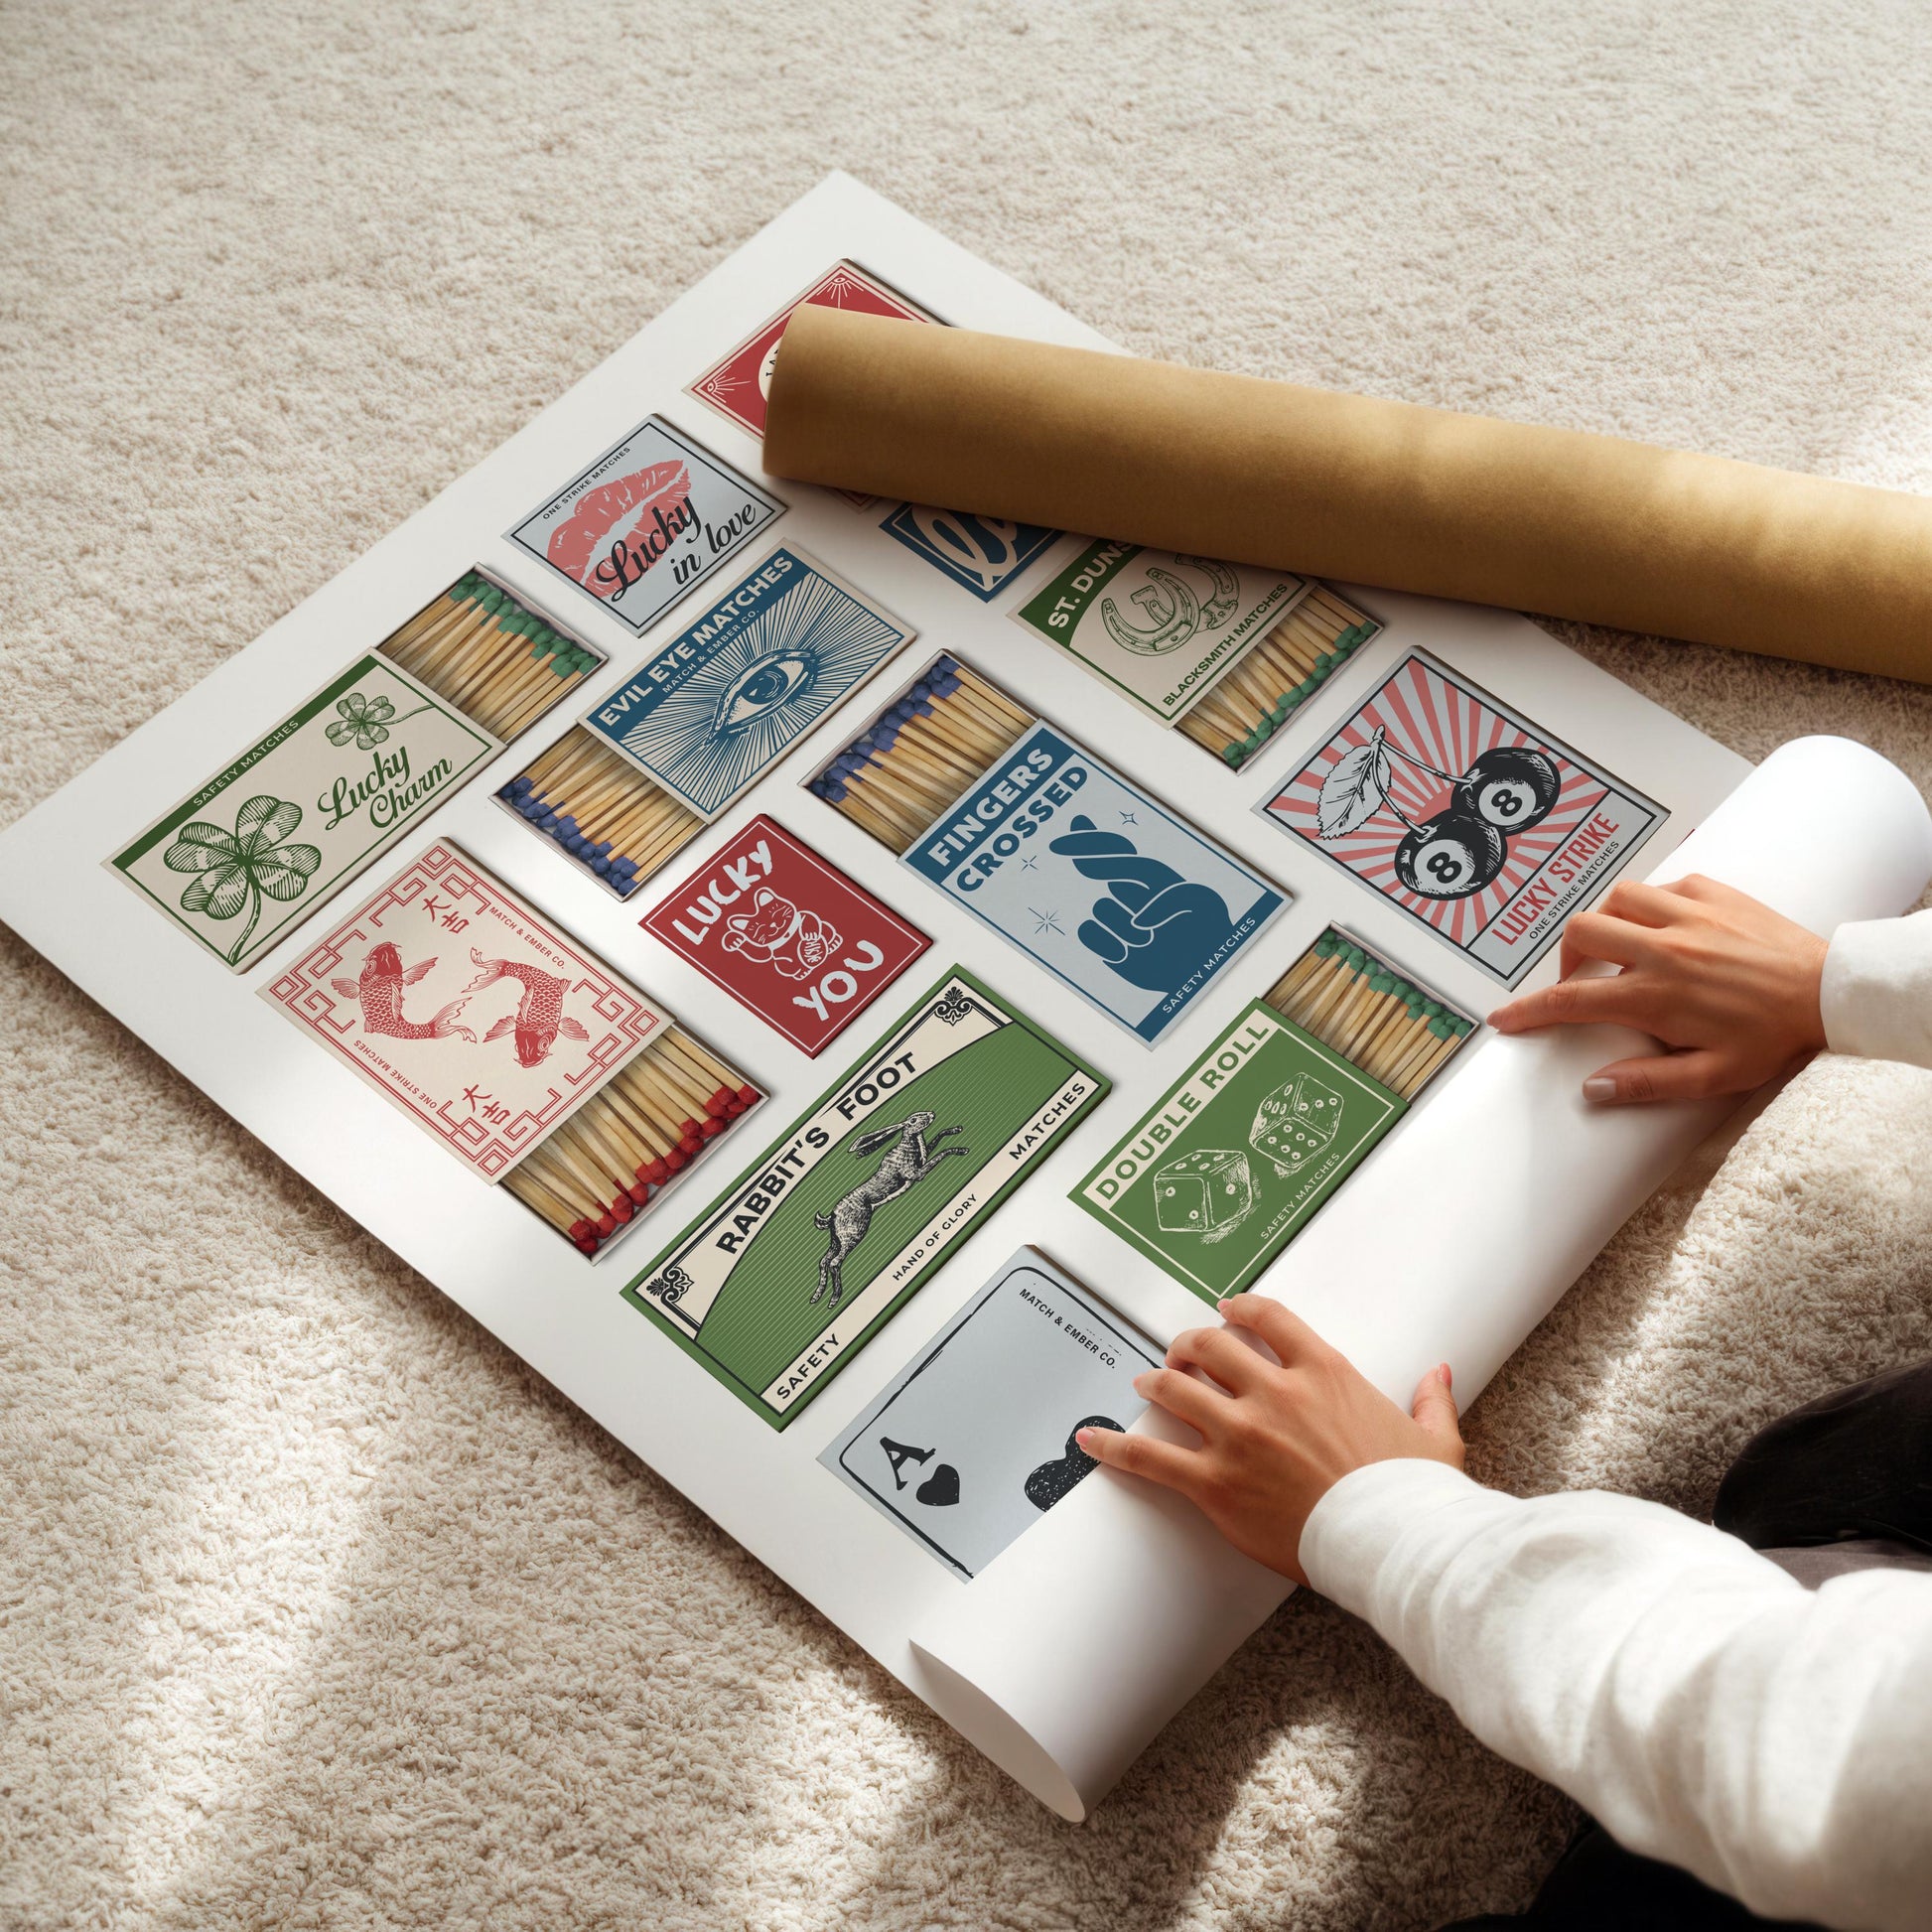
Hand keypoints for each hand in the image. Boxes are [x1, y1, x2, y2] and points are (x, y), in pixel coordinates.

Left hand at [1077, 1296, 1463, 1585]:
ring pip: (1175, 1390)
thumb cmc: (1414, 1496)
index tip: (1225, 1309)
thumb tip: (1439, 1373)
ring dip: (1154, 1382)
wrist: (1396, 1545)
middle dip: (1188, 1345)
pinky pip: (1150, 1459)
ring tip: (1144, 1384)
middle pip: (1210, 1346)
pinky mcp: (1216, 1483)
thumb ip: (1430, 1399)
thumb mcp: (1433, 1438)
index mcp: (1324, 1372)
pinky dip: (1114, 1447)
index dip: (1238, 1308)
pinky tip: (1089, 1439)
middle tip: (1179, 1353)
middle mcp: (1274, 1393)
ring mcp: (1240, 1436)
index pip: (1267, 1318)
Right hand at [1487, 875, 1827, 1104]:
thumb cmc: (1775, 1037)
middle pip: (1582, 933)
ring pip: (1616, 898)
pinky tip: (1663, 926)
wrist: (1831, 992)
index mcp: (1656, 995)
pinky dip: (1650, 903)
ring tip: (1617, 947)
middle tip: (1580, 981)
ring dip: (1605, 922)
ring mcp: (1688, 914)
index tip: (1505, 1019)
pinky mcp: (1714, 893)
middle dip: (1566, 958)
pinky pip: (1663, 886)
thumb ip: (1648, 1083)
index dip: (1529, 1011)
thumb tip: (1593, 1088)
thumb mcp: (1713, 1076)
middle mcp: (1663, 948)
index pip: (1571, 1001)